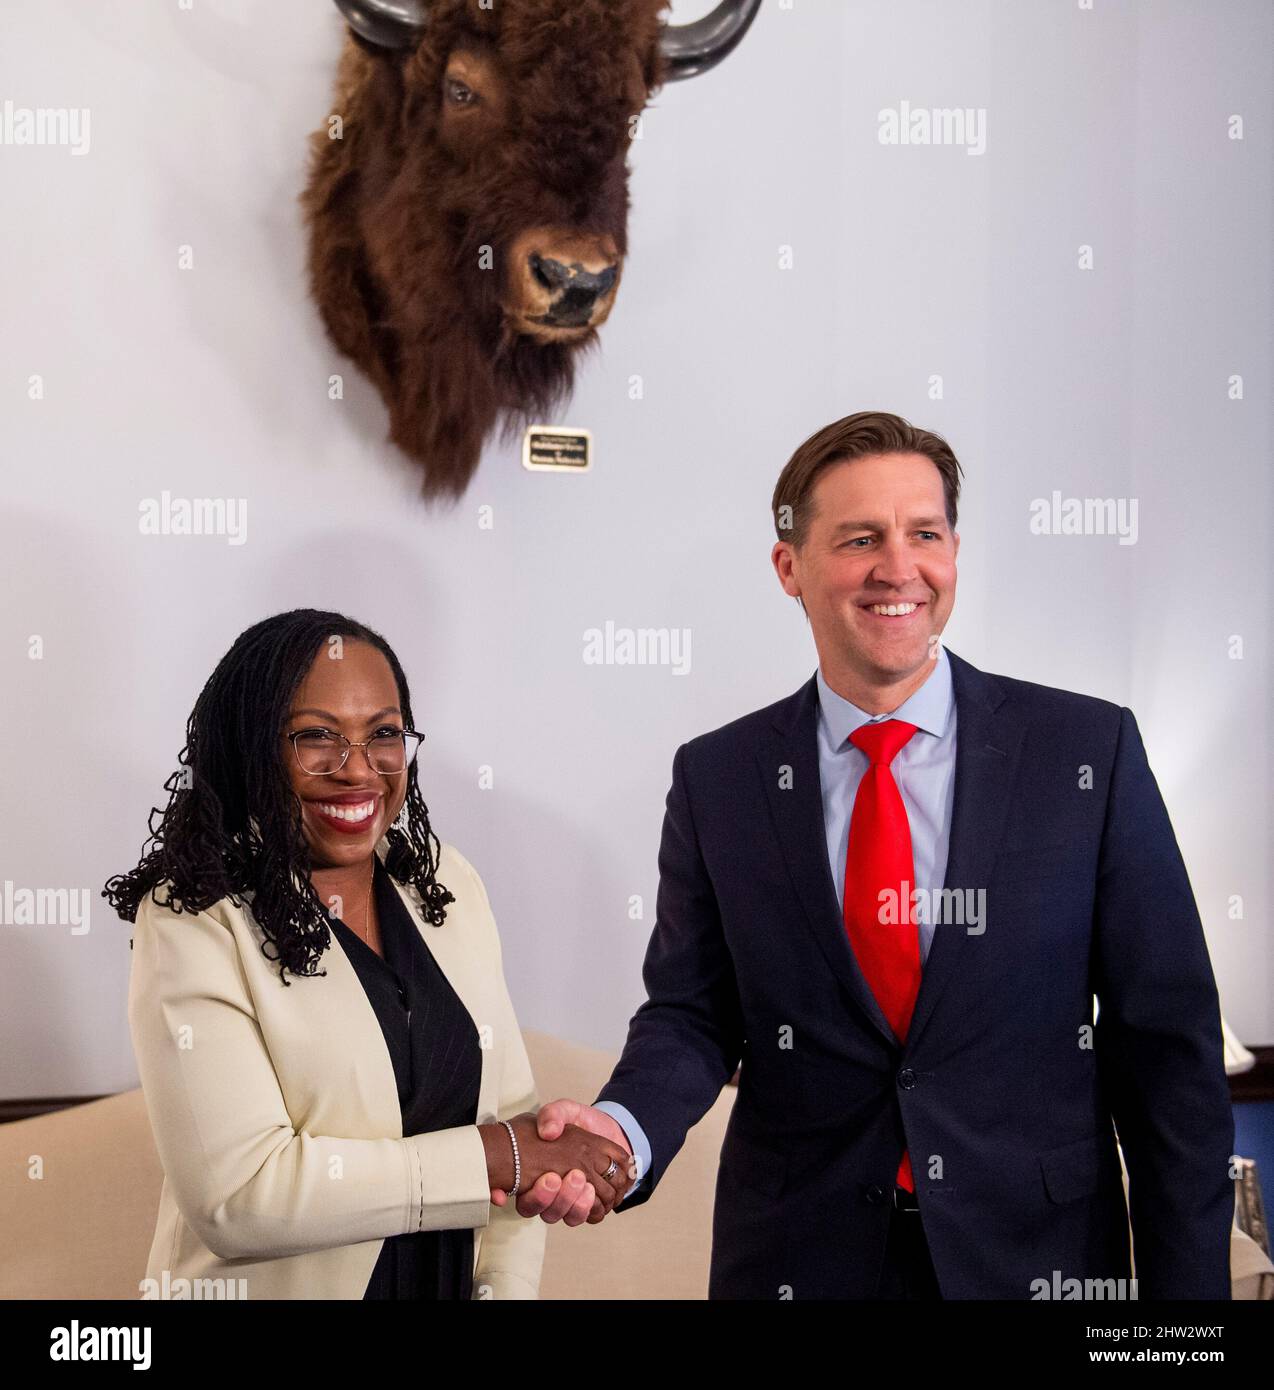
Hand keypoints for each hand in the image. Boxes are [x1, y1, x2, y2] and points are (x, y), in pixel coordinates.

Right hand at [482, 1111, 631, 1226]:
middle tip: (576, 1175)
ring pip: (572, 1217)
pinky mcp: (593, 1204)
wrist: (609, 1128)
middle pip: (551, 1213)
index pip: (527, 1202)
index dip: (537, 1196)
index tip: (551, 1177)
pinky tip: (603, 1190)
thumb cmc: (581, 1122)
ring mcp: (572, 1202)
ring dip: (581, 1204)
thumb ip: (552, 1115)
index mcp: (536, 1174)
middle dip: (564, 1197)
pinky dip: (599, 1206)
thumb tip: (547, 1132)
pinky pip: (594, 1216)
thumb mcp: (564, 1110)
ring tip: (590, 1184)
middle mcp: (552, 1194)